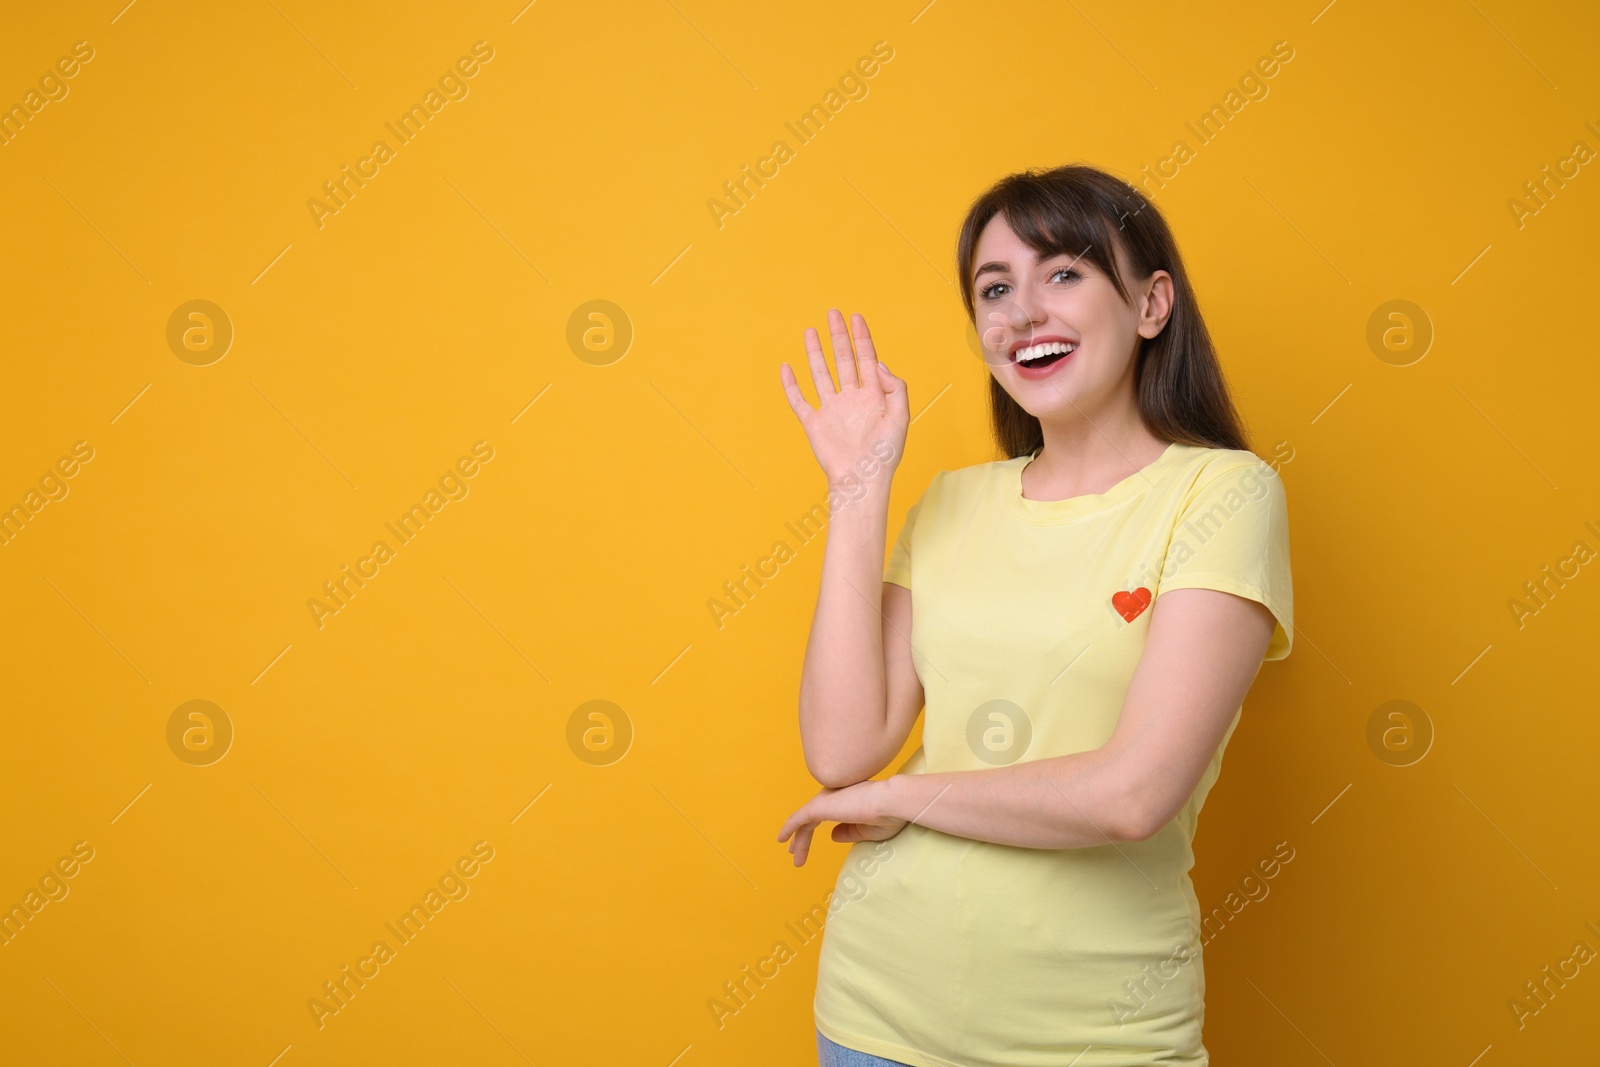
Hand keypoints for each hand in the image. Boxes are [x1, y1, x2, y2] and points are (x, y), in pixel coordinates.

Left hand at [775, 779, 907, 866]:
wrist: (890, 803)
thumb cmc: (887, 816)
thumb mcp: (866, 830)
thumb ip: (847, 832)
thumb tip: (832, 836)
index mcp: (844, 801)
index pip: (823, 817)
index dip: (814, 832)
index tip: (809, 845)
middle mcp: (831, 797)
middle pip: (810, 820)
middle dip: (802, 839)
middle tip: (794, 855)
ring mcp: (824, 800)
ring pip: (803, 822)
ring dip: (798, 841)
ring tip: (793, 857)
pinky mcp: (818, 806)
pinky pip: (797, 819)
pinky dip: (788, 828)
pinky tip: (781, 840)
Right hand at [779, 309, 908, 487]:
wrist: (861, 479)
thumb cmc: (884, 454)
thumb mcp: (900, 416)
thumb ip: (895, 387)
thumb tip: (878, 364)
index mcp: (873, 396)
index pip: (867, 358)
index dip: (862, 337)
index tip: (856, 317)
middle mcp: (851, 399)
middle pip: (844, 360)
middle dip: (839, 337)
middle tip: (833, 314)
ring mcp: (831, 410)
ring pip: (821, 374)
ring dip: (816, 353)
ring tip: (810, 331)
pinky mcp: (814, 423)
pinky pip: (799, 400)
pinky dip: (791, 385)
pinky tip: (787, 368)